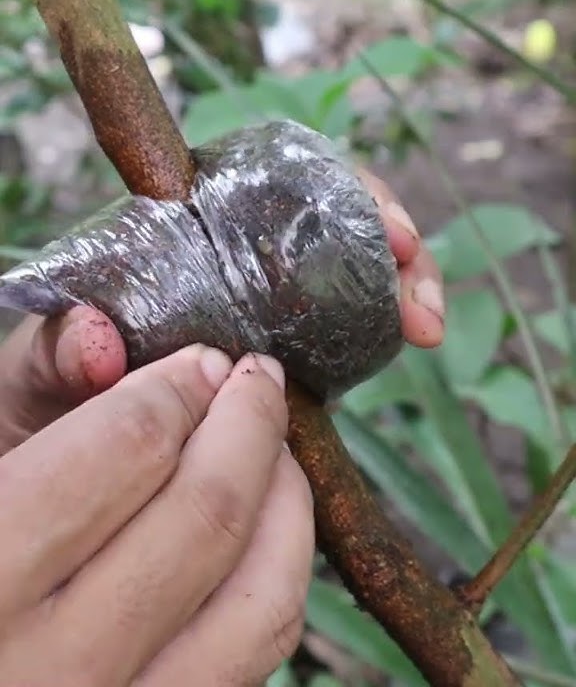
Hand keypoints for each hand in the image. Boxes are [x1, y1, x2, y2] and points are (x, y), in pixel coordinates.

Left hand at [0, 169, 443, 452]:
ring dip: (402, 286)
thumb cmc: (44, 401)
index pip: (276, 181)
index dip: (340, 192)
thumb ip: (56, 350)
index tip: (384, 231)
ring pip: (351, 272)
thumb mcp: (39, 373)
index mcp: (183, 237)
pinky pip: (347, 329)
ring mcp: (265, 308)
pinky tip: (412, 340)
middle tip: (417, 285)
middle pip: (331, 219)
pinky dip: (385, 329)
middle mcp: (233, 262)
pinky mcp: (285, 357)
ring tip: (426, 325)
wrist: (63, 456)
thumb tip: (101, 341)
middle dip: (388, 240)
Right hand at [0, 346, 313, 685]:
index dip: (178, 387)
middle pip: (207, 516)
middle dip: (251, 424)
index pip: (126, 449)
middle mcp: (54, 671)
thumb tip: (102, 335)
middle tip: (258, 380)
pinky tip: (261, 519)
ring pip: (261, 599)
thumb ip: (30, 381)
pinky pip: (260, 649)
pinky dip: (280, 568)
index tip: (202, 361)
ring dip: (284, 497)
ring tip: (272, 445)